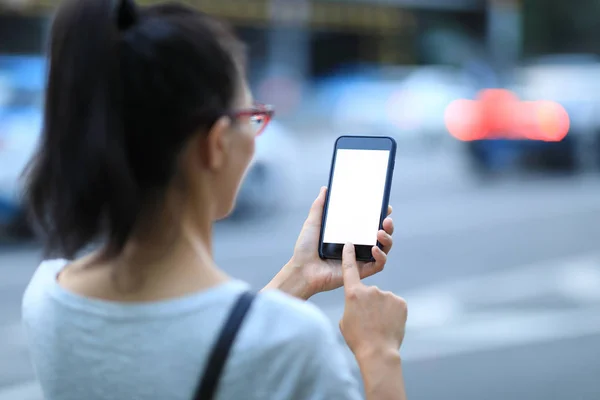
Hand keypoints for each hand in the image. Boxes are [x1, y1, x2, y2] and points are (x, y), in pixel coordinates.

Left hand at [266, 187, 393, 299]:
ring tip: (380, 232)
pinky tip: (374, 248)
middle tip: (386, 219)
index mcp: (349, 233)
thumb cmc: (305, 249)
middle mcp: (357, 245)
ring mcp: (360, 258)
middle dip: (389, 226)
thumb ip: (319, 207)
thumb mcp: (312, 223)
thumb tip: (325, 189)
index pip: (370, 223)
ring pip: (383, 249)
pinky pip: (378, 265)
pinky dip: (380, 256)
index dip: (380, 215)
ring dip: (387, 240)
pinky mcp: (360, 272)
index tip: (385, 206)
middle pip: (382, 235)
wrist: (301, 270)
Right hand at [339, 242, 406, 357]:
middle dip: (369, 303)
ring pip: (382, 299)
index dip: (349, 255)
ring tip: (378, 325)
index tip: (350, 244)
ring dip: (381, 309)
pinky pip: (394, 304)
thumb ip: (351, 305)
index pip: (350, 269)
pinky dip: (392, 312)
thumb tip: (358, 302)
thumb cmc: (358, 339)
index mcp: (353, 293)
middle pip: (369, 292)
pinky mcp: (400, 302)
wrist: (378, 352)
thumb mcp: (345, 320)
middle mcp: (371, 290)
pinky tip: (389, 324)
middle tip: (368, 321)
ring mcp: (387, 295)